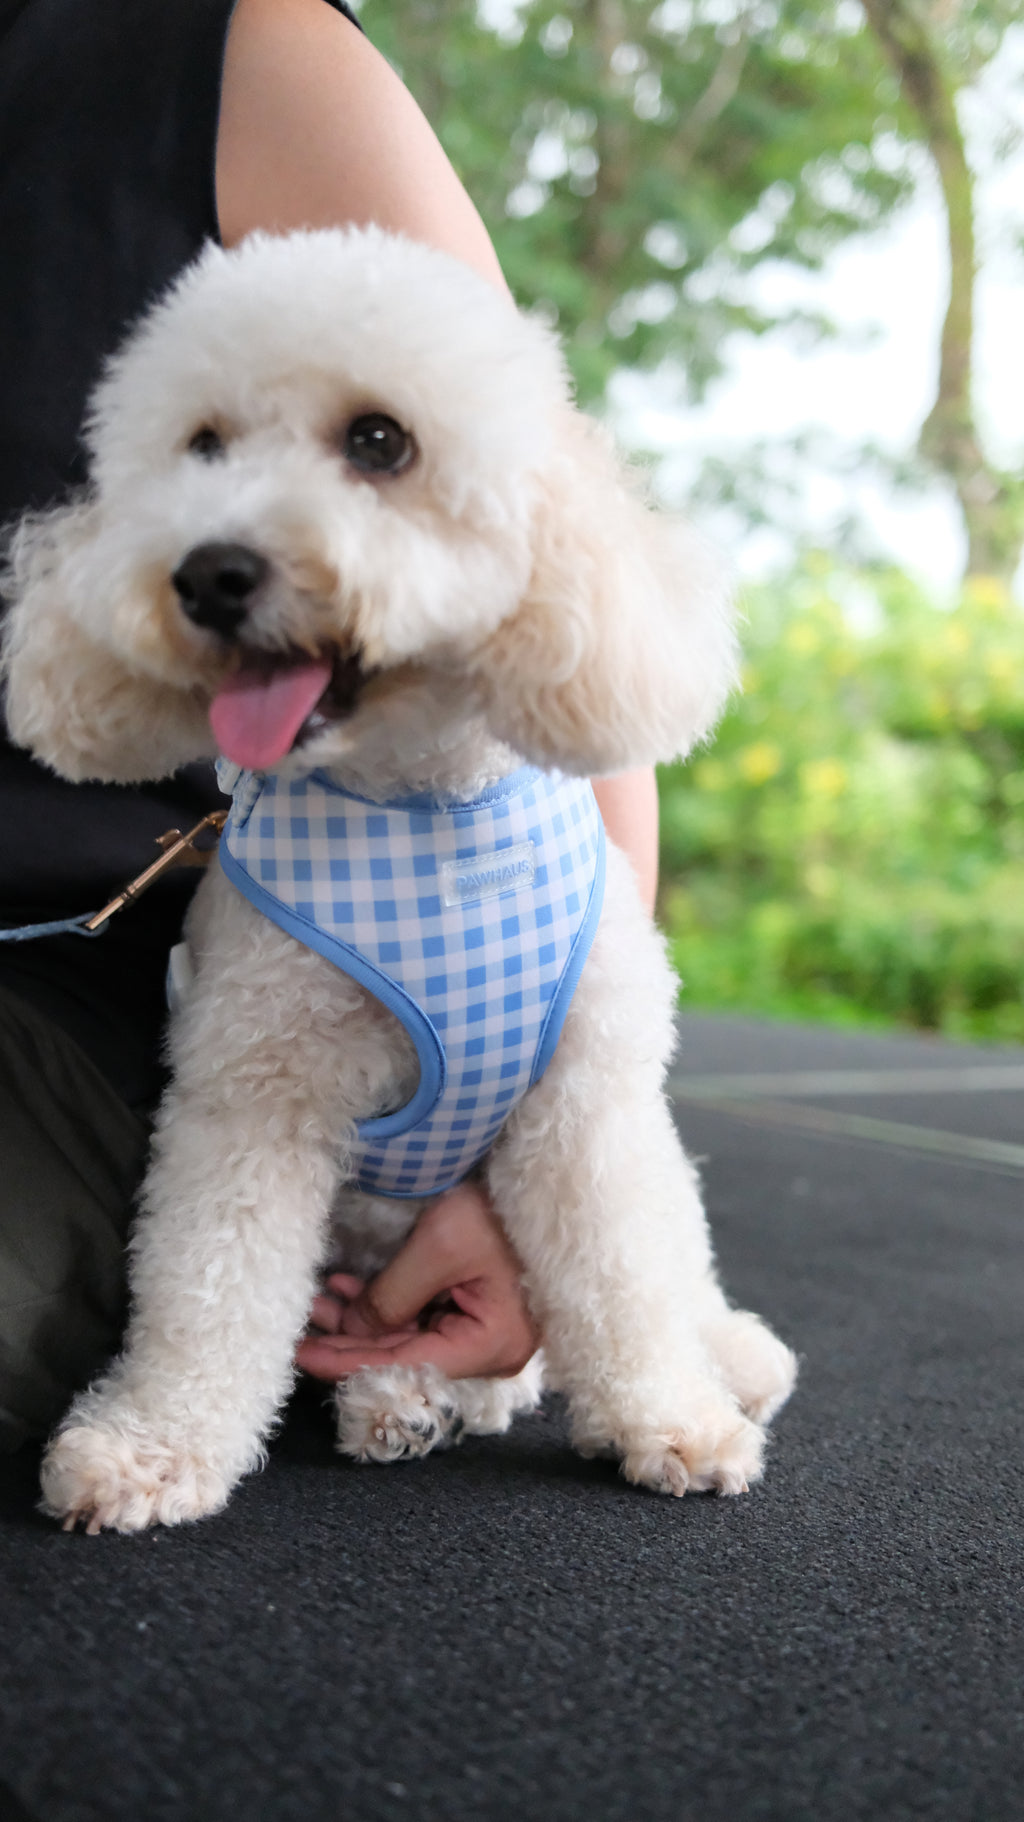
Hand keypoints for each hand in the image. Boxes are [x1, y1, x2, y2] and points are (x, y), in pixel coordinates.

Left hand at [295, 1183, 539, 1382]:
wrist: (538, 1175)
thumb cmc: (498, 1209)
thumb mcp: (438, 1247)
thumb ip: (389, 1298)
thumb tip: (351, 1330)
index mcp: (489, 1346)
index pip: (405, 1366)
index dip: (348, 1363)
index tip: (303, 1356)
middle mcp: (489, 1349)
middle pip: (406, 1356)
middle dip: (350, 1340)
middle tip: (298, 1330)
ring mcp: (484, 1329)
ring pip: (409, 1336)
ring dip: (362, 1320)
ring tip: (315, 1304)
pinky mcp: (477, 1307)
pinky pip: (423, 1316)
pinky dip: (385, 1305)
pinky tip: (347, 1291)